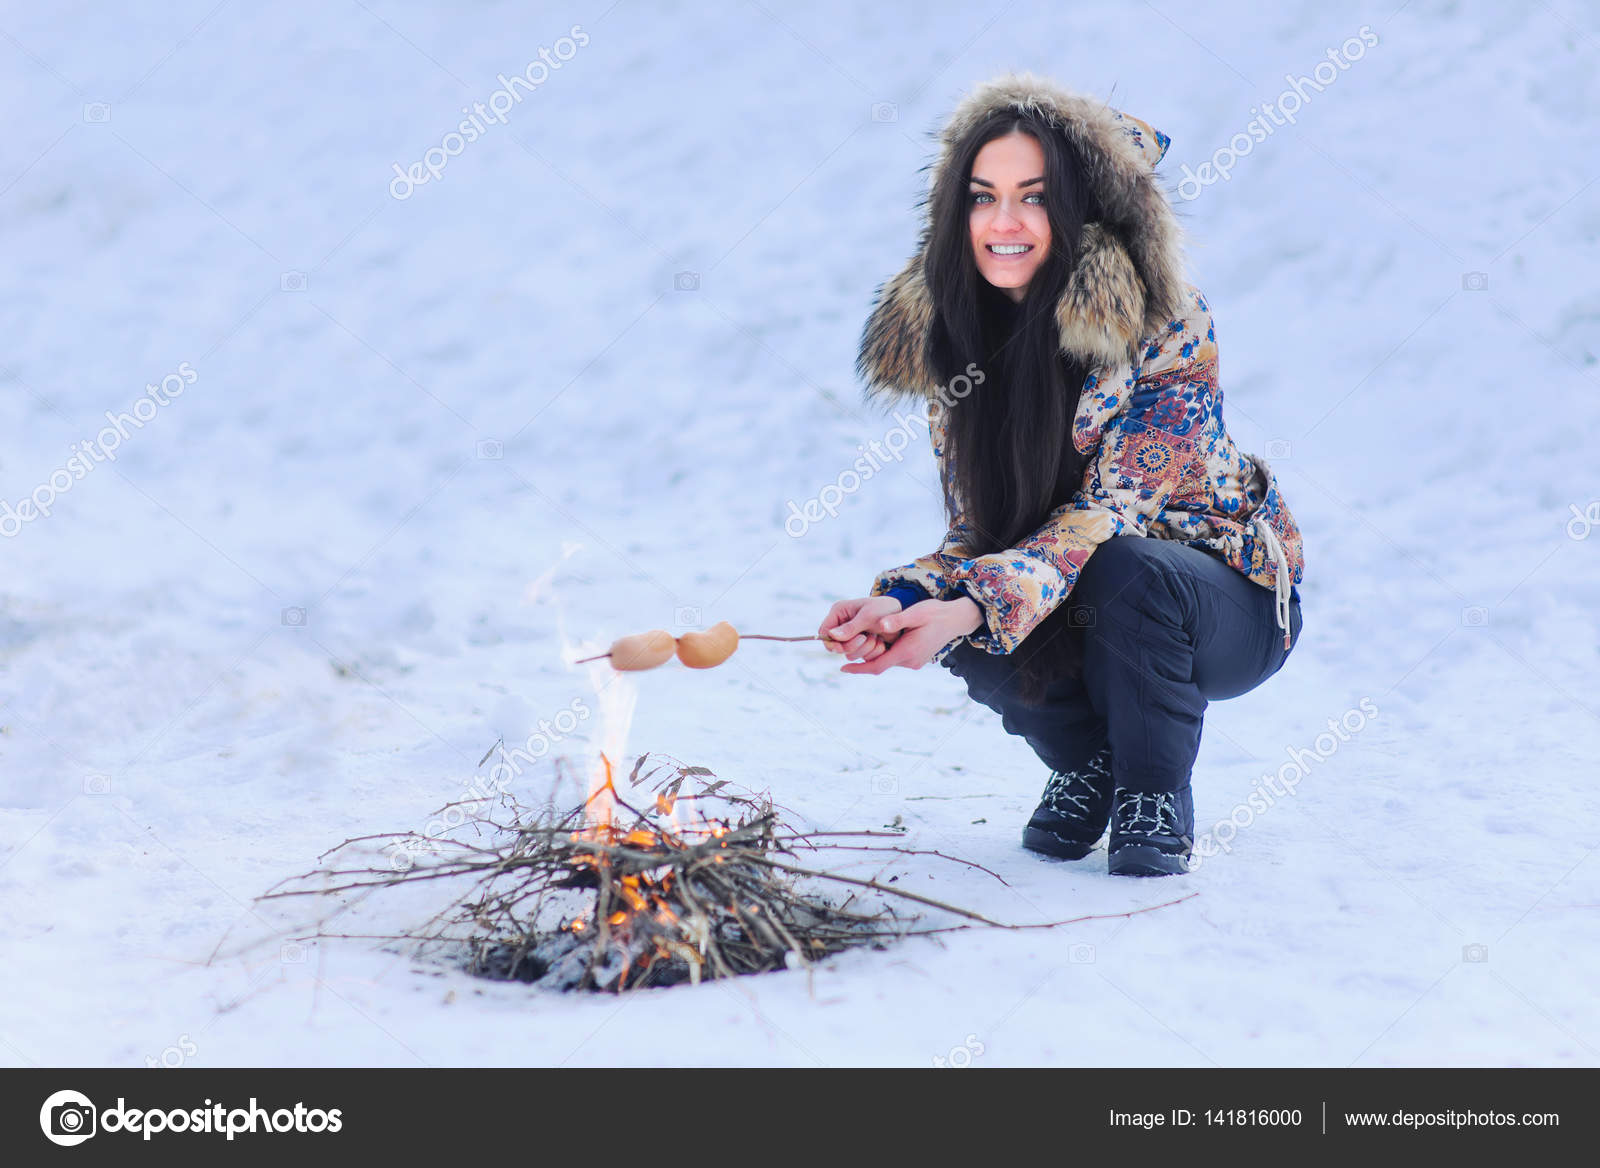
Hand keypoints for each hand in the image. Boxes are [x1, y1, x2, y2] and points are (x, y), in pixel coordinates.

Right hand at [818, 595, 902, 661]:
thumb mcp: (868, 616)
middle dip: (851, 646)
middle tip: (864, 638)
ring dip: (864, 649)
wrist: (902, 616)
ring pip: (848, 654)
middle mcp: (842, 626)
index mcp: (839, 613)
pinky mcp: (861, 647)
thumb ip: (851, 627)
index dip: (831, 642)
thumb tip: (831, 635)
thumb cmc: (885, 609)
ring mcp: (851, 638)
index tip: (841, 647)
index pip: (824, 632)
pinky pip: (861, 657)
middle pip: (835, 647)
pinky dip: (871, 653)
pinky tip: (880, 642)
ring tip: (875, 637)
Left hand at [840, 596, 985, 674]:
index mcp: (908, 651)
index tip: (842, 667)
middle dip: (864, 658)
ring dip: (876, 654)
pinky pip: (896, 658)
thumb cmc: (935, 613)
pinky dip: (886, 652)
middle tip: (846, 647)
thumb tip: (881, 625)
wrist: (956, 619)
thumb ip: (897, 620)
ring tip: (863, 640)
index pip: (877, 666)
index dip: (858, 668)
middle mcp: (910, 661)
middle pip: (880, 664)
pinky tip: (880, 640)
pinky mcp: (917, 659)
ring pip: (888, 661)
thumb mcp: (915, 613)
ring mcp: (915, 662)